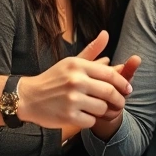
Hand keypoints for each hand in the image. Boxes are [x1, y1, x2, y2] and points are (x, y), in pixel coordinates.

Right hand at [18, 31, 132, 129]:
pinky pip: (91, 121)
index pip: (110, 74)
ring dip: (103, 110)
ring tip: (97, 108)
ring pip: (102, 108)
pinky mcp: (68, 116)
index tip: (128, 89)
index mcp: (78, 65)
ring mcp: (72, 99)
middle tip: (120, 103)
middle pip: (109, 92)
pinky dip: (90, 120)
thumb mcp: (71, 62)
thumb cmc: (53, 79)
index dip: (123, 83)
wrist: (27, 97)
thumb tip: (106, 34)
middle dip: (119, 99)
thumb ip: (91, 51)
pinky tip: (83, 116)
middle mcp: (76, 81)